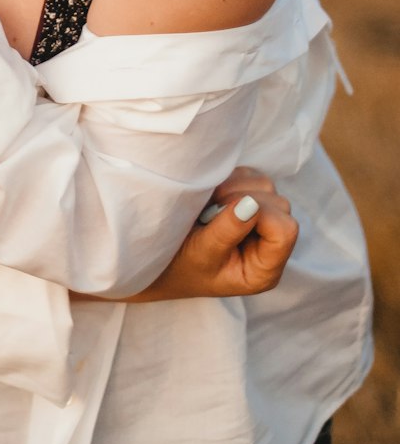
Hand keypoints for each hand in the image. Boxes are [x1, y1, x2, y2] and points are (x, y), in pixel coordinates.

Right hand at [124, 167, 298, 301]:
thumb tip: (250, 203)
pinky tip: (211, 197)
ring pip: (265, 185)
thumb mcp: (201, 253)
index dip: (260, 213)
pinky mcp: (246, 201)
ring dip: (235, 187)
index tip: (224, 212)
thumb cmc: (179, 267)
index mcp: (264, 268)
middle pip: (278, 205)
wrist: (158, 260)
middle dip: (244, 198)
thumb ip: (228, 230)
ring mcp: (260, 221)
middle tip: (211, 210)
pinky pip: (250, 176)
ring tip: (209, 205)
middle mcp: (268, 244)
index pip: (285, 231)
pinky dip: (230, 179)